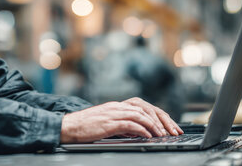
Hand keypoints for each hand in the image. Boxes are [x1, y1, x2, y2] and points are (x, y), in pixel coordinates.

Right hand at [60, 99, 181, 142]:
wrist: (69, 126)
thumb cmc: (86, 127)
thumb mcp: (107, 124)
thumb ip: (122, 125)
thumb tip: (137, 132)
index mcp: (118, 105)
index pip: (144, 107)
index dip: (159, 116)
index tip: (170, 126)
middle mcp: (118, 106)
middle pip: (146, 108)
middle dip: (162, 120)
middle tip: (172, 131)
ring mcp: (114, 112)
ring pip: (141, 114)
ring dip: (154, 125)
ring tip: (162, 135)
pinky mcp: (110, 122)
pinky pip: (131, 123)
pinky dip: (142, 129)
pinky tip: (148, 136)